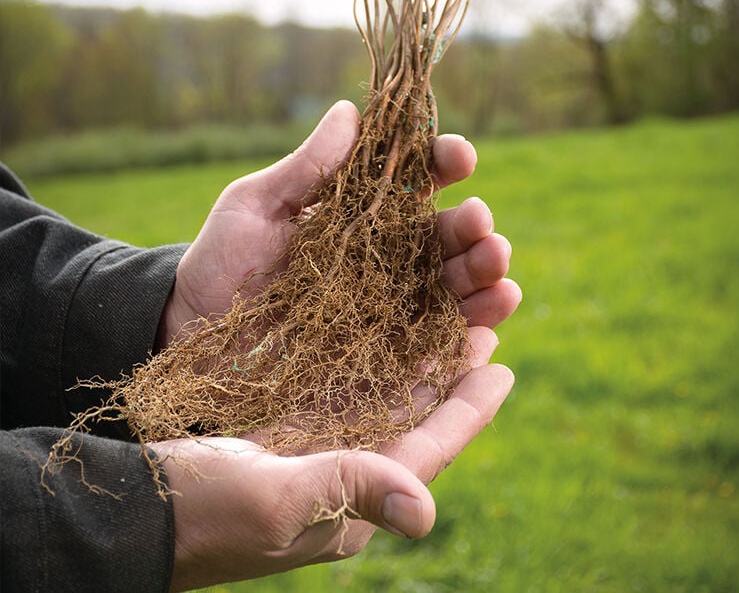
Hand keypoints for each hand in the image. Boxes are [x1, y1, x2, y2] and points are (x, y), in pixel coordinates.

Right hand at [153, 328, 512, 591]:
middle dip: (451, 373)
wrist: (142, 506)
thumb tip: (427, 513)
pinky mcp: (293, 426)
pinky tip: (381, 327)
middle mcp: (349, 469)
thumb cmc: (205, 512)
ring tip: (444, 317)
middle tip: (484, 325)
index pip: (430, 447)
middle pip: (416, 414)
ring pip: (384, 395)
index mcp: (357, 497)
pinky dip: (369, 356)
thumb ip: (349, 492)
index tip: (503, 369)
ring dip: (415, 358)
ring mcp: (322, 445)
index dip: (470, 408)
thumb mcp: (277, 501)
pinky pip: (346, 386)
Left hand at [156, 100, 519, 345]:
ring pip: (449, 288)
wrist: (193, 332)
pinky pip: (431, 342)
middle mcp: (384, 253)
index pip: (413, 180)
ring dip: (481, 282)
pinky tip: (485, 335)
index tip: (460, 155)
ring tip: (501, 280)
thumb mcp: (254, 206)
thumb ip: (305, 167)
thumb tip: (351, 110)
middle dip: (472, 230)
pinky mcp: (383, 349)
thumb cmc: (221, 260)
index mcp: (360, 209)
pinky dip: (463, 336)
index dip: (441, 163)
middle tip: (484, 226)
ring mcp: (388, 302)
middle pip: (443, 237)